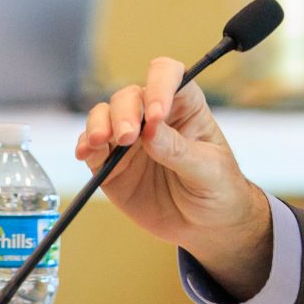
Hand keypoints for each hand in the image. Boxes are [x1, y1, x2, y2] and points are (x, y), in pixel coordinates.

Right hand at [77, 57, 273, 294]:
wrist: (206, 227)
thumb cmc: (218, 189)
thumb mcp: (208, 171)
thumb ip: (179, 151)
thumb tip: (150, 130)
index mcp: (186, 107)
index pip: (169, 76)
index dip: (159, 86)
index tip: (157, 114)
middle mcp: (154, 117)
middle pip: (131, 96)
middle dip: (125, 113)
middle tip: (127, 138)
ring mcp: (130, 139)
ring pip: (105, 114)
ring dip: (99, 124)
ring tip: (100, 142)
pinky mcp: (111, 164)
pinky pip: (91, 147)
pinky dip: (85, 146)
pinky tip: (85, 153)